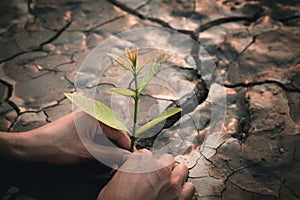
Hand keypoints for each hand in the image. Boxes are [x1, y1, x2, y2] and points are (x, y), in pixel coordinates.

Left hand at [13, 111, 131, 165]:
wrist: (33, 147)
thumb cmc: (56, 147)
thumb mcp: (87, 153)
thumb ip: (110, 154)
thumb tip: (127, 157)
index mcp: (94, 115)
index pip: (118, 131)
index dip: (126, 145)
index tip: (132, 156)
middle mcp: (91, 113)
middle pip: (112, 131)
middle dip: (117, 146)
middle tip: (122, 159)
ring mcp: (85, 118)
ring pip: (104, 133)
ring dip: (109, 146)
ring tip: (111, 159)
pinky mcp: (80, 125)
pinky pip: (96, 134)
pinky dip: (100, 144)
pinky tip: (101, 153)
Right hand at [98, 149, 194, 199]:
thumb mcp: (115, 181)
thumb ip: (128, 170)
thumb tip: (131, 170)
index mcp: (141, 162)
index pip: (146, 153)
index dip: (144, 162)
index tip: (142, 168)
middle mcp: (158, 170)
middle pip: (166, 159)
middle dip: (161, 166)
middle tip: (154, 175)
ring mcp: (171, 184)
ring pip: (181, 169)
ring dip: (175, 174)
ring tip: (167, 182)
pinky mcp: (180, 199)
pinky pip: (190, 187)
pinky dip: (184, 189)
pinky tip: (176, 192)